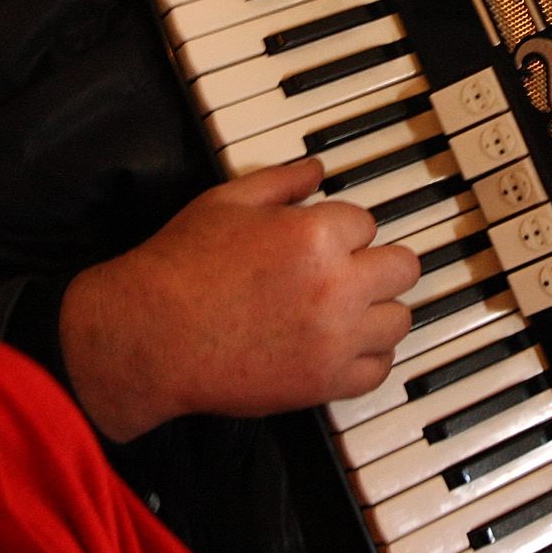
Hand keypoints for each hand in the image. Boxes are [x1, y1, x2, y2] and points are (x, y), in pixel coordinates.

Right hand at [59, 158, 419, 442]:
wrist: (150, 336)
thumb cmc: (180, 266)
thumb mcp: (225, 202)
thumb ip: (280, 181)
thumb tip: (316, 170)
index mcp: (316, 234)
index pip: (367, 222)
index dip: (343, 228)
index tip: (325, 239)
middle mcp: (337, 285)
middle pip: (401, 267)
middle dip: (376, 263)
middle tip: (351, 270)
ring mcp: (335, 338)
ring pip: (399, 319)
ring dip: (379, 310)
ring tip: (350, 309)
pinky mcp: (325, 382)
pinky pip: (380, 370)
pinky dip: (367, 358)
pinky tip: (344, 346)